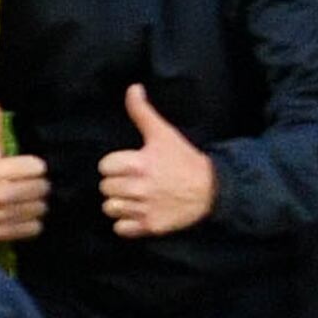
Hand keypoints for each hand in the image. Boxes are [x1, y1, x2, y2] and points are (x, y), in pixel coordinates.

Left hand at [99, 83, 216, 238]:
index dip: (114, 165)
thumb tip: (133, 88)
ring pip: (110, 208)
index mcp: (138, 164)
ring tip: (134, 197)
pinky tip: (138, 212)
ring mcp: (145, 209)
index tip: (129, 165)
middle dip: (116, 184)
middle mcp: (139, 188)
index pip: (104, 167)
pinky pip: (120, 229)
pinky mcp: (151, 227)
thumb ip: (142, 112)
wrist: (213, 190)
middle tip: (133, 181)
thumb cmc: (184, 160)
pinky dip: (126, 224)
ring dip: (119, 204)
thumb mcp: (163, 133)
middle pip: (105, 188)